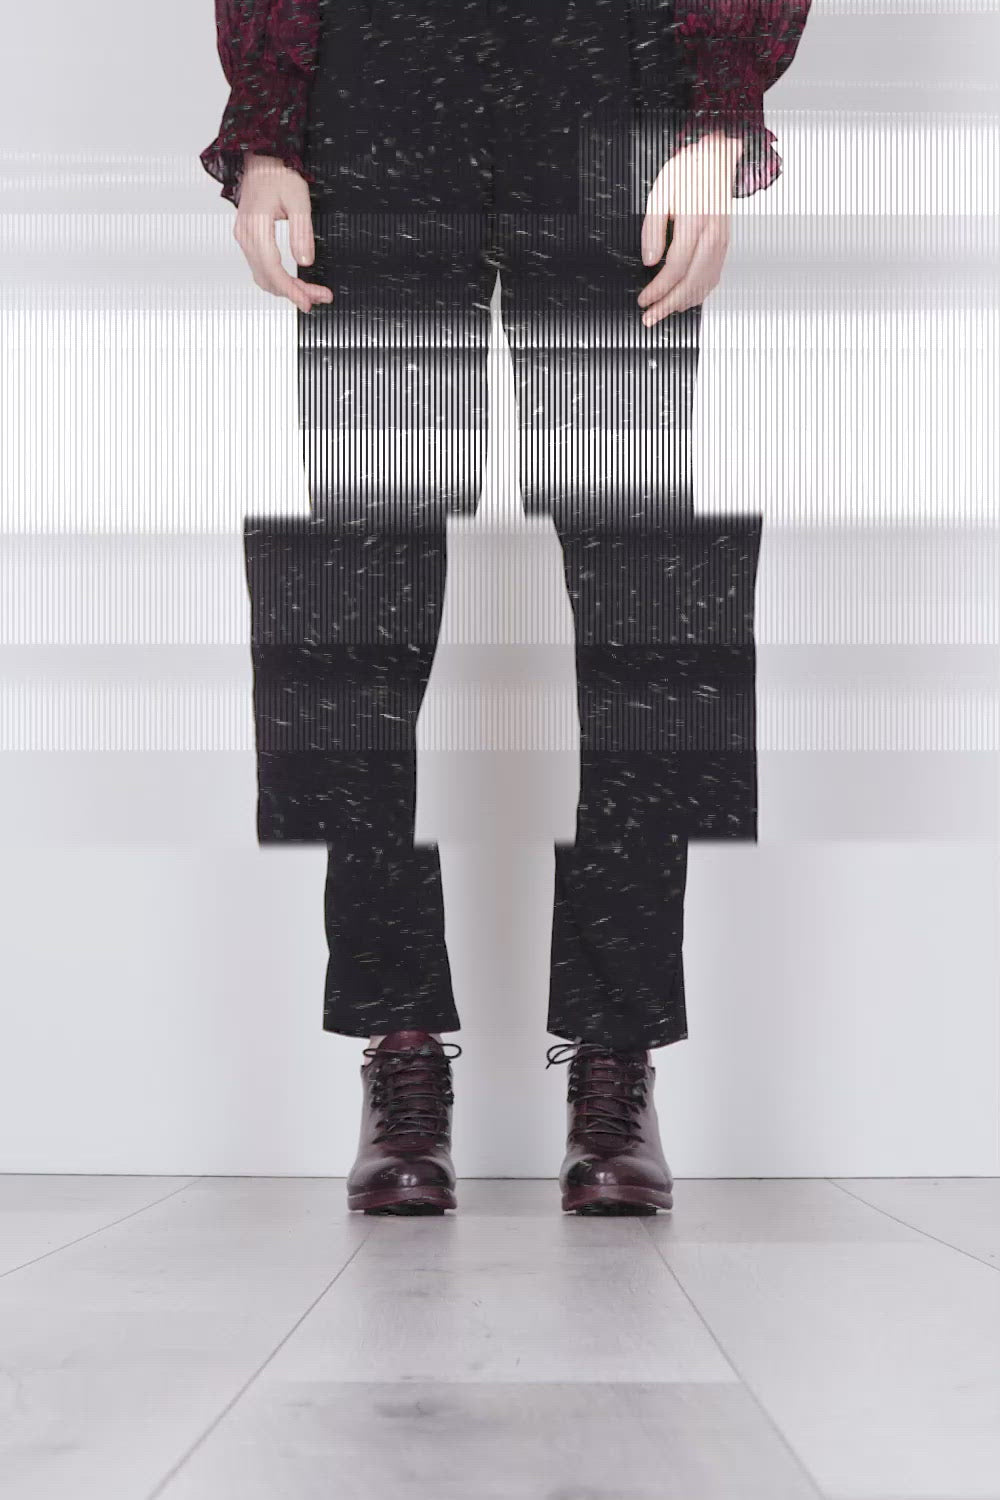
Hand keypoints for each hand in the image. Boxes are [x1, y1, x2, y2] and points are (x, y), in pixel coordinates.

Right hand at [233, 153, 333, 313]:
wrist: (262, 161)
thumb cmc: (279, 175)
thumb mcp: (299, 200)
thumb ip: (302, 232)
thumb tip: (305, 262)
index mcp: (257, 225)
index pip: (272, 268)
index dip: (290, 289)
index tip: (307, 301)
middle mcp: (246, 235)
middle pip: (268, 277)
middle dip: (294, 292)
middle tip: (318, 297)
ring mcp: (244, 238)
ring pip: (263, 276)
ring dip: (286, 288)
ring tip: (310, 292)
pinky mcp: (247, 239)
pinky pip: (260, 268)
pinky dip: (277, 279)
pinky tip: (294, 282)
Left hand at [637, 132, 742, 326]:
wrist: (716, 157)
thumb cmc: (688, 172)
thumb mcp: (660, 192)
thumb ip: (653, 228)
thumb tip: (649, 260)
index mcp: (695, 223)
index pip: (675, 269)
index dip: (657, 289)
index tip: (643, 299)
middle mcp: (712, 236)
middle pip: (690, 283)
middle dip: (668, 305)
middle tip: (650, 317)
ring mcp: (721, 243)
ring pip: (704, 285)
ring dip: (683, 304)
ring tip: (664, 313)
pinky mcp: (724, 245)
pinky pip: (713, 277)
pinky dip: (699, 294)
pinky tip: (686, 299)